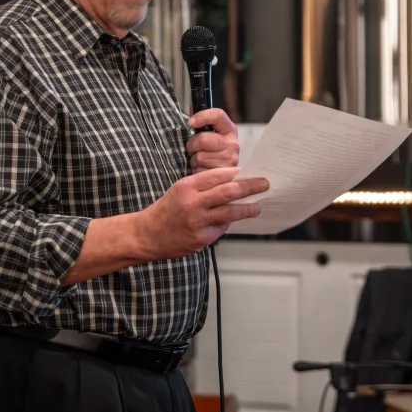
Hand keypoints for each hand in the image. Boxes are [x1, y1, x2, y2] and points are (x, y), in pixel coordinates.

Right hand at [134, 167, 268, 259]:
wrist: (147, 235)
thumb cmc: (167, 209)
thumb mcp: (180, 189)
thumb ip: (203, 186)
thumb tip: (231, 182)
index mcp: (187, 187)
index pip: (217, 175)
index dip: (235, 173)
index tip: (248, 171)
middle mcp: (193, 204)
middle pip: (228, 192)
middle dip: (250, 187)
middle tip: (265, 184)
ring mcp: (198, 223)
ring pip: (230, 213)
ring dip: (247, 209)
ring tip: (257, 207)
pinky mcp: (201, 239)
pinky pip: (221, 229)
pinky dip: (228, 223)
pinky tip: (233, 220)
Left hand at [186, 109, 238, 171]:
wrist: (223, 176)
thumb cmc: (213, 151)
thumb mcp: (210, 134)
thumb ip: (203, 123)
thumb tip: (190, 109)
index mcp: (230, 130)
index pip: (218, 115)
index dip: (202, 116)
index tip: (191, 122)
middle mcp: (233, 144)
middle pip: (202, 138)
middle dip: (193, 145)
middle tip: (196, 149)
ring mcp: (229, 160)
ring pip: (199, 156)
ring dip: (195, 160)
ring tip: (202, 161)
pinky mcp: (222, 175)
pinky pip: (200, 170)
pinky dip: (197, 171)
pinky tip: (204, 170)